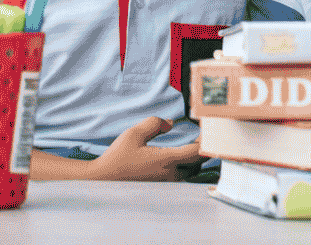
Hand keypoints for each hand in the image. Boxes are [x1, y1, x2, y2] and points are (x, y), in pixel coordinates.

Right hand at [87, 117, 202, 181]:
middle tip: (203, 135)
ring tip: (193, 145)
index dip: (207, 140)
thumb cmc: (117, 157)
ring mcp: (166, 183)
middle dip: (204, 149)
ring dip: (196, 160)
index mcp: (167, 160)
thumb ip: (155, 124)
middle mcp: (171, 174)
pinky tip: (180, 158)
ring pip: (191, 172)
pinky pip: (182, 178)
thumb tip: (171, 123)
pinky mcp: (161, 188)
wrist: (102, 180)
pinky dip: (187, 168)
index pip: (198, 152)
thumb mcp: (134, 134)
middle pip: (199, 163)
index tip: (209, 129)